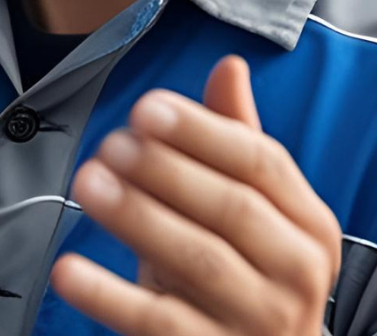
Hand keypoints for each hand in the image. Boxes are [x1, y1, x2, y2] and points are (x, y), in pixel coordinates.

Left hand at [50, 55, 341, 334]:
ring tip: (86, 182)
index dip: (202, 130)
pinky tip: (66, 270)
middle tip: (110, 142)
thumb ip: (236, 141)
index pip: (263, 163)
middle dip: (168, 170)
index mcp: (310, 224)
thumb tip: (230, 65)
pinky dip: (108, 296)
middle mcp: (298, 273)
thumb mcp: (250, 211)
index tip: (147, 106)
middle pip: (233, 209)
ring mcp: (261, 321)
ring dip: (138, 217)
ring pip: (199, 261)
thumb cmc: (247, 274)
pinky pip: (158, 323)